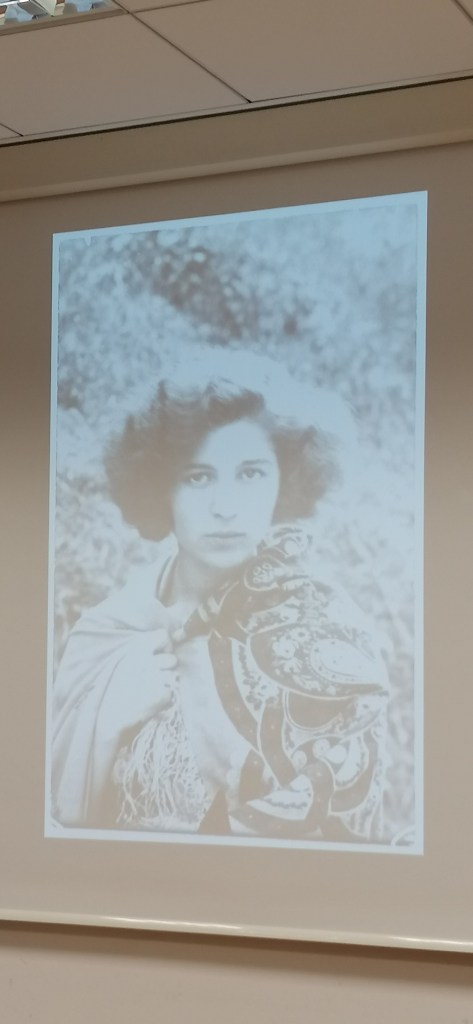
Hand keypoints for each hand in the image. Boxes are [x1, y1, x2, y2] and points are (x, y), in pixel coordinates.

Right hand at [96, 628, 177, 745]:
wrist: (99, 718)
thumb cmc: (105, 690)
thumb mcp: (117, 663)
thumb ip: (139, 654)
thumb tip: (173, 640)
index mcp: (134, 647)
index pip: (162, 636)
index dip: (164, 647)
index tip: (158, 656)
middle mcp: (146, 658)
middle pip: (171, 660)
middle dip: (165, 670)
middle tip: (150, 682)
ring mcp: (154, 676)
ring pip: (173, 678)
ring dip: (164, 687)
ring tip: (147, 696)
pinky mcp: (159, 694)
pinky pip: (170, 695)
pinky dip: (163, 704)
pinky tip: (150, 708)